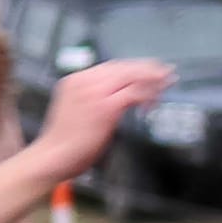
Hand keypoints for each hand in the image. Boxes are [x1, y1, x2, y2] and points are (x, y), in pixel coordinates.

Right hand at [36, 60, 173, 181]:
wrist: (54, 155)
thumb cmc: (67, 142)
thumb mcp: (80, 112)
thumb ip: (96, 101)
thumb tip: (118, 101)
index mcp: (76, 80)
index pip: (110, 67)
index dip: (133, 68)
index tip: (150, 70)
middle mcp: (83, 80)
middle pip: (121, 67)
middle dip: (147, 69)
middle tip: (166, 72)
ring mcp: (93, 92)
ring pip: (128, 76)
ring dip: (151, 79)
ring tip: (167, 82)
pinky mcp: (104, 107)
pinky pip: (131, 94)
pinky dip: (146, 95)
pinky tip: (155, 101)